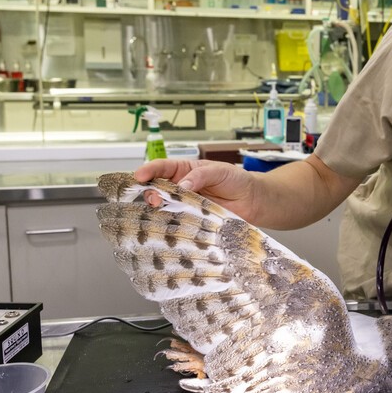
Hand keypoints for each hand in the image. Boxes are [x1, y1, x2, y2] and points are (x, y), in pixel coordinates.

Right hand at [132, 159, 255, 217]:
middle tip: (155, 199)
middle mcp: (181, 187)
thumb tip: (182, 184)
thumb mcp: (219, 171)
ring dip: (159, 209)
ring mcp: (186, 204)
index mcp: (185, 170)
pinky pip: (177, 221)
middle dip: (151, 192)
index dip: (149, 170)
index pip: (162, 168)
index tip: (139, 176)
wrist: (252, 200)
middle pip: (157, 188)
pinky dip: (171, 223)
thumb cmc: (236, 180)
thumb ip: (200, 175)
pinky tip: (168, 224)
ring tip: (160, 210)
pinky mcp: (192, 220)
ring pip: (165, 206)